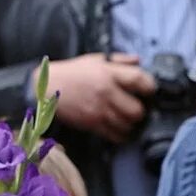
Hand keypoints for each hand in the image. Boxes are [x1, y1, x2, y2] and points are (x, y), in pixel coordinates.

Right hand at [39, 53, 156, 143]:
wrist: (45, 88)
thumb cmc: (73, 73)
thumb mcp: (95, 60)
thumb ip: (119, 61)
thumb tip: (139, 61)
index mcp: (108, 73)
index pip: (141, 80)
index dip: (150, 87)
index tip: (148, 90)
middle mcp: (106, 92)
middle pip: (137, 110)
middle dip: (141, 110)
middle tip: (136, 107)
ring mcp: (99, 110)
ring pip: (128, 125)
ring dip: (131, 123)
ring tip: (127, 118)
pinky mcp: (92, 124)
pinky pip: (116, 136)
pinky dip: (121, 134)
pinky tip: (119, 127)